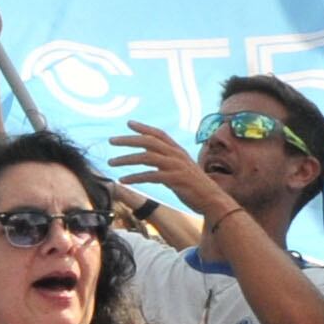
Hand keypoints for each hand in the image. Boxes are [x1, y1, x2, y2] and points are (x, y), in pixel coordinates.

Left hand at [105, 121, 236, 222]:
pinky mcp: (174, 179)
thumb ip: (166, 160)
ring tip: (111, 163)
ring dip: (126, 159)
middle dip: (128, 140)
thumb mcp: (181, 168)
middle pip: (148, 142)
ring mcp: (175, 166)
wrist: (212, 200)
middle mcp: (176, 155)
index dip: (143, 127)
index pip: (158, 134)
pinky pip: (150, 176)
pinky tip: (122, 180)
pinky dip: (134, 177)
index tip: (129, 123)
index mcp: (178, 150)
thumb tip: (148, 154)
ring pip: (146, 157)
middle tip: (111, 140)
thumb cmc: (195, 186)